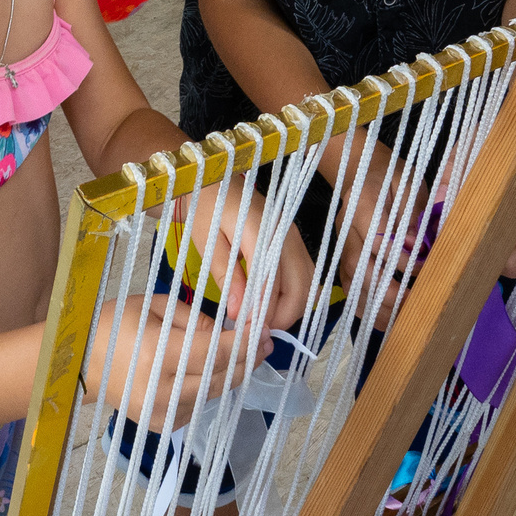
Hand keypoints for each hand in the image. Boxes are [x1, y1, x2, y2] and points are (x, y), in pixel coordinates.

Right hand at [83, 293, 270, 430]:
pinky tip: (204, 372)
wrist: (78, 365)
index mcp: (157, 355)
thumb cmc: (113, 326)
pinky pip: (198, 406)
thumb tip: (229, 334)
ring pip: (214, 394)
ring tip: (240, 353)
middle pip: (221, 378)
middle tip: (264, 341)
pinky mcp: (161, 426)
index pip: (216, 352)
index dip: (245, 342)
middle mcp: (162, 390)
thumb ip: (195, 320)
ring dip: (231, 374)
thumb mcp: (154, 308)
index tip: (264, 329)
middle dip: (247, 359)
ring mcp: (162, 413)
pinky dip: (208, 388)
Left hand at [176, 181, 312, 338]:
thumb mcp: (209, 244)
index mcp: (262, 230)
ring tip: (264, 321)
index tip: (247, 331)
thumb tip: (239, 313)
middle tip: (257, 331)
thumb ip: (227, 277)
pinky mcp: (295, 241)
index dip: (261, 311)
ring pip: (309, 283)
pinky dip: (295, 294)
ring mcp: (294, 237)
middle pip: (300, 285)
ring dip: (292, 307)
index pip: (270, 281)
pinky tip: (273, 304)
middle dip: (283, 315)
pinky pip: (306, 274)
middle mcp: (286, 234)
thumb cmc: (207, 211)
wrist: (215, 184)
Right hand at [330, 132, 423, 328]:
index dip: (401, 258)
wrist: (364, 171)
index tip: (424, 266)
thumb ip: (411, 211)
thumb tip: (413, 243)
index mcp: (359, 202)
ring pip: (353, 284)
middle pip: (360, 267)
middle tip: (415, 301)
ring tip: (406, 319)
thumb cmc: (392, 176)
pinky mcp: (344, 261)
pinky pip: (351, 292)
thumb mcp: (408, 182)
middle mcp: (345, 228)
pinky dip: (368, 310)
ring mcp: (341, 247)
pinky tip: (390, 321)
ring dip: (378, 306)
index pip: (376, 238)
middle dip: (388, 290)